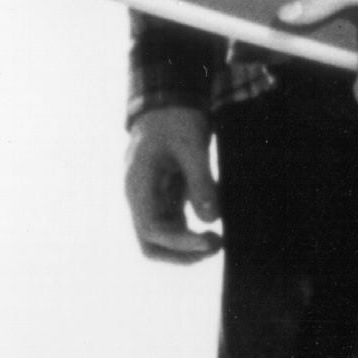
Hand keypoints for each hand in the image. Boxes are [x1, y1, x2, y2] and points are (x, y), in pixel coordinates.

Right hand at [124, 106, 220, 262]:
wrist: (168, 103)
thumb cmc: (176, 120)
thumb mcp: (192, 145)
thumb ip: (201, 180)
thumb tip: (212, 219)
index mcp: (138, 185)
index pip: (153, 229)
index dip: (181, 243)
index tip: (210, 241)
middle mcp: (139, 198)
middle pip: (150, 243)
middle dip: (181, 254)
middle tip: (216, 245)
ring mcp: (149, 200)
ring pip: (160, 239)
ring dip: (186, 248)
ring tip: (218, 241)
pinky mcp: (163, 198)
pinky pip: (172, 226)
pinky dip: (190, 234)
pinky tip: (212, 228)